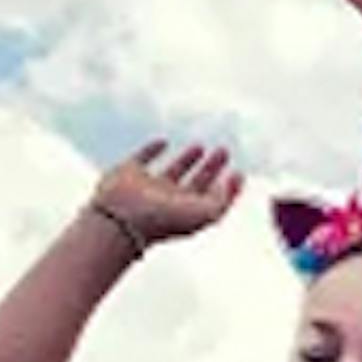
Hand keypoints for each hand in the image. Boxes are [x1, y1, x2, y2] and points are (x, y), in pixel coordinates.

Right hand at [89, 142, 239, 247]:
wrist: (123, 217)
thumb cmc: (165, 219)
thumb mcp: (205, 213)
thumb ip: (223, 199)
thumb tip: (230, 182)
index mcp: (189, 212)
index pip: (213, 199)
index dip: (227, 187)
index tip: (238, 172)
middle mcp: (171, 201)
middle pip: (197, 183)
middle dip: (211, 168)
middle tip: (224, 151)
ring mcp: (149, 187)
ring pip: (173, 171)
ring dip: (187, 159)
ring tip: (201, 146)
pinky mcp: (128, 172)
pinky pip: (142, 157)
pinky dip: (152, 149)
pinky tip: (163, 141)